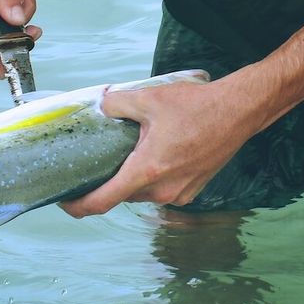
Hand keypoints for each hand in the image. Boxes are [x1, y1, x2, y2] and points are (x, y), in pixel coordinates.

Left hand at [59, 69, 256, 216]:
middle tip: (96, 162)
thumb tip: (100, 105)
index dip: (77, 206)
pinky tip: (155, 154)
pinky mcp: (193, 189)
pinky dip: (152, 178)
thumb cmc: (198, 106)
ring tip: (129, 153)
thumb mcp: (149, 98)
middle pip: (122, 195)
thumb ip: (117, 104)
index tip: (64, 201)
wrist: (239, 112)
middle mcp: (162, 190)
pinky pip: (162, 190)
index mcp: (146, 171)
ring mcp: (180, 193)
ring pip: (142, 193)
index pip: (102, 202)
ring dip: (132, 179)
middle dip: (107, 182)